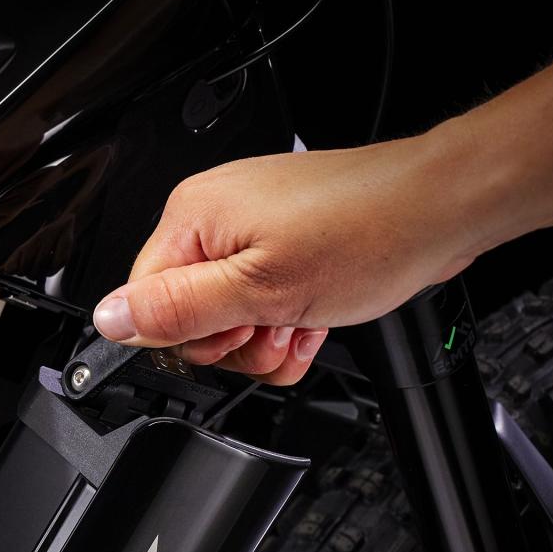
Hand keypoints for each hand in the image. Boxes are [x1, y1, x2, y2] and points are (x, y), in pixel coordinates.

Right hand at [91, 134, 480, 384]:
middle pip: (186, 317)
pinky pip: (261, 304)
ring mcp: (251, 230)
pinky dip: (287, 322)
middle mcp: (214, 218)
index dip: (191, 335)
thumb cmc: (369, 234)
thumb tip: (108, 320)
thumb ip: (176, 310)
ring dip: (266, 338)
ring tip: (304, 320)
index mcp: (192, 218)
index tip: (238, 327)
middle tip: (276, 323)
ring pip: (228, 319)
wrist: (444, 210)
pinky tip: (314, 317)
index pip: (144, 304)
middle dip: (234, 341)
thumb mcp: (260, 290)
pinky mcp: (284, 244)